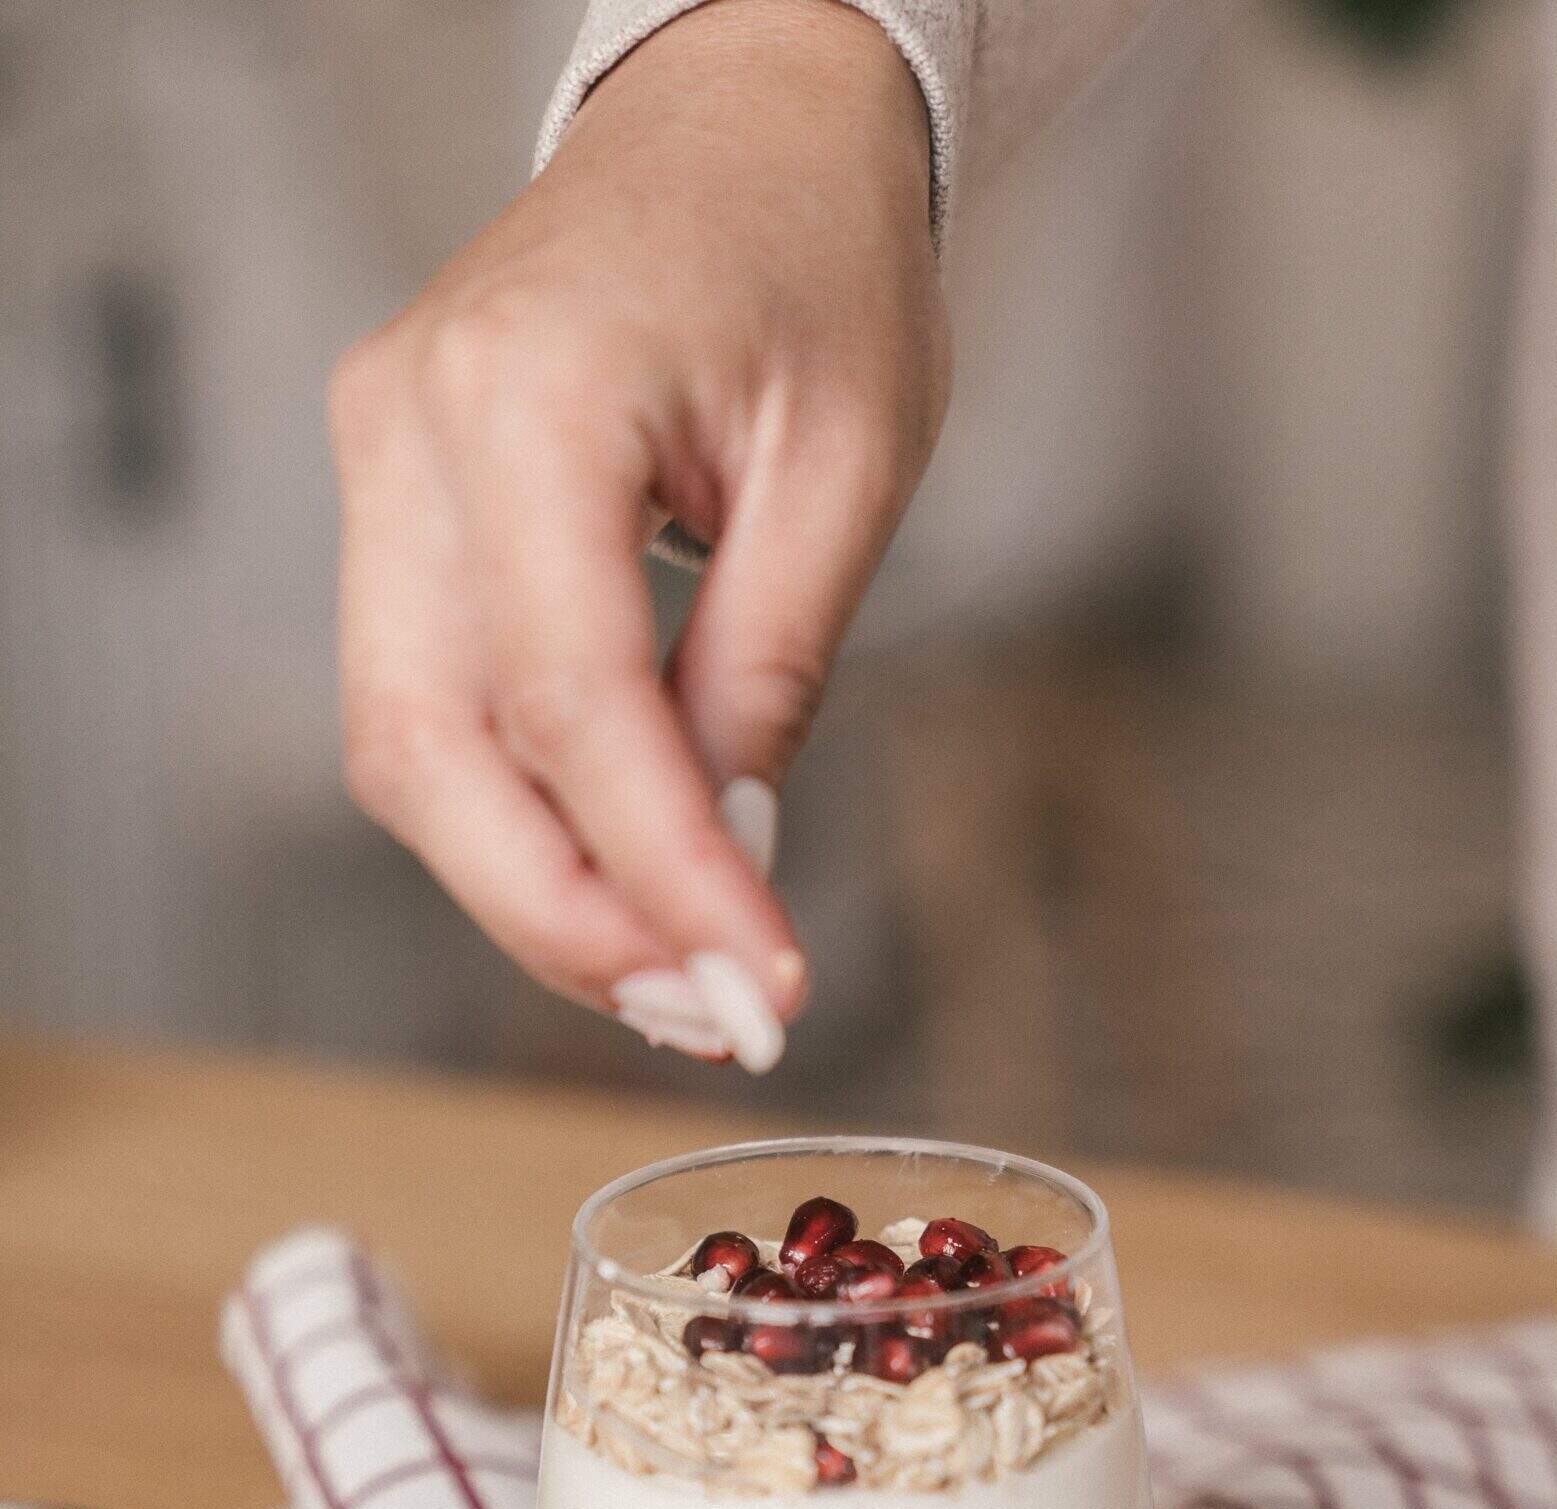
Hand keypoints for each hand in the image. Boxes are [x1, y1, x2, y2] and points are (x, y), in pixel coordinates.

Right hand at [327, 0, 947, 1067]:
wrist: (742, 118)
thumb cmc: (814, 252)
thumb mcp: (848, 465)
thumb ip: (768, 671)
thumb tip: (722, 856)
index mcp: (533, 392)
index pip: (573, 701)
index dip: (664, 873)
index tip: (760, 987)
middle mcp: (413, 430)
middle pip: (430, 754)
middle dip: (566, 920)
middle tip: (700, 1016)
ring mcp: (382, 464)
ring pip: (407, 751)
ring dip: (535, 889)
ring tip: (677, 970)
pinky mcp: (397, 505)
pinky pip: (428, 702)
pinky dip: (521, 813)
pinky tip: (622, 877)